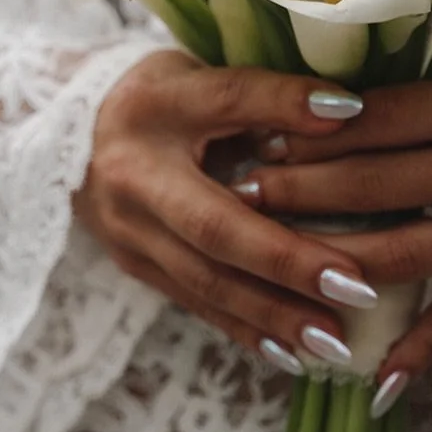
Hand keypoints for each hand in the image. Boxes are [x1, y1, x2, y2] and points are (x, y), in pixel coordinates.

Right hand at [75, 51, 381, 374]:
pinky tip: (293, 354)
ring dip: (273, 314)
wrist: (75, 135)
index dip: (283, 107)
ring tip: (335, 341)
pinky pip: (196, 302)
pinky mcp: (136, 266)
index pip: (228, 99)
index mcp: (156, 108)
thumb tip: (348, 110)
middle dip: (287, 261)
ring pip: (205, 280)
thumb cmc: (163, 98)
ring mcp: (129, 231)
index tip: (351, 118)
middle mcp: (135, 176)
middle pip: (214, 224)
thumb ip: (269, 93)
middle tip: (356, 288)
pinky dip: (247, 330)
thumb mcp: (204, 77)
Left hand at [233, 68, 431, 383]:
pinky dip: (415, 353)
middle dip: (296, 190)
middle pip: (373, 184)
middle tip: (239, 192)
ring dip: (327, 260)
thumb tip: (324, 117)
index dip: (311, 132)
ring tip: (273, 257)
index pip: (377, 119)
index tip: (261, 138)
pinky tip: (370, 385)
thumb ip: (423, 103)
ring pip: (399, 252)